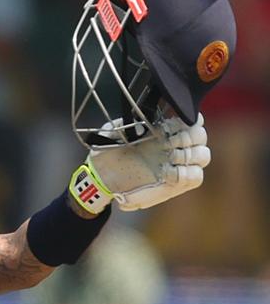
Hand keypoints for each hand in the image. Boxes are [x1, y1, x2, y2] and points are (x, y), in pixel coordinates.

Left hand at [85, 114, 209, 211]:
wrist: (100, 177)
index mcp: (163, 130)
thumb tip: (143, 124)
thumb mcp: (112, 132)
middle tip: (167, 142)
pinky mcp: (175, 183)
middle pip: (201, 137)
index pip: (192, 120)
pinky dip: (185, 174)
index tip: (168, 125)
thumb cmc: (106, 152)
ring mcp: (177, 164)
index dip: (187, 120)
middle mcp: (174, 146)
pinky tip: (167, 172)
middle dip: (188, 138)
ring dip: (189, 155)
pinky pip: (195, 177)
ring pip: (202, 156)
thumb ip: (129, 124)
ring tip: (169, 157)